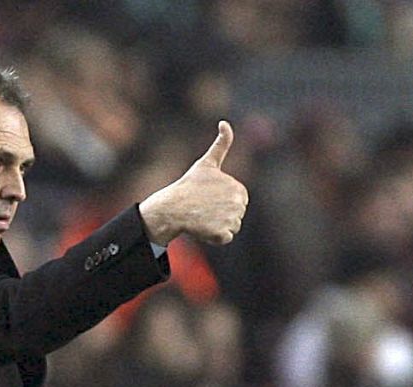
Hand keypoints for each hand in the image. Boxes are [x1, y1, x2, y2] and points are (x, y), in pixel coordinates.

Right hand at [138, 121, 248, 246]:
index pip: (239, 202)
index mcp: (238, 188)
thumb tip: (224, 122)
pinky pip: (225, 239)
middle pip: (237, 215)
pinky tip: (203, 228)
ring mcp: (231, 219)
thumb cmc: (189, 185)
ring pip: (232, 228)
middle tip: (205, 209)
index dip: (223, 202)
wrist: (173, 207)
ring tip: (204, 217)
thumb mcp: (206, 163)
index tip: (210, 198)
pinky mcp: (223, 234)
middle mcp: (238, 203)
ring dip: (219, 226)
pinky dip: (215, 237)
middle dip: (223, 215)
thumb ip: (221, 144)